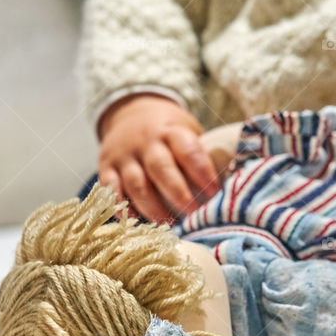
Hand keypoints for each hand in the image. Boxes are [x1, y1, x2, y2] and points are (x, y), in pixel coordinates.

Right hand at [98, 94, 219, 222]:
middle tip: (194, 215)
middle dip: (179, 194)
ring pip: (137, 183)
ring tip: (168, 224)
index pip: (188, 151)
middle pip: (161, 169)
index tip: (214, 195)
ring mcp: (124, 155)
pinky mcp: (106, 166)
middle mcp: (146, 141)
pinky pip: (110, 189)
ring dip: (152, 207)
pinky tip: (134, 222)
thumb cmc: (168, 130)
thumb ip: (200, 154)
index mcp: (171, 130)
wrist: (130, 110)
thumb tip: (229, 185)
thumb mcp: (185, 130)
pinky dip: (121, 207)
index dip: (202, 174)